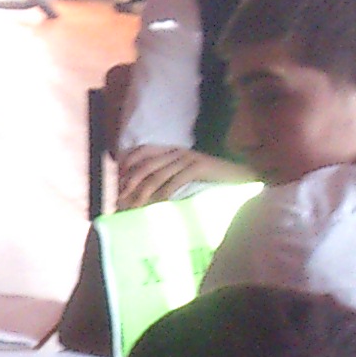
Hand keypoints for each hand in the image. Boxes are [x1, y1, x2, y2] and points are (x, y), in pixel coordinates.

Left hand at [111, 145, 250, 211]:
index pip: (142, 150)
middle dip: (130, 183)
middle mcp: (176, 151)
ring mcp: (187, 158)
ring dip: (143, 192)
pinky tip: (157, 204)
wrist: (238, 175)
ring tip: (135, 206)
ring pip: (158, 174)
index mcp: (171, 150)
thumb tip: (142, 192)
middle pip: (146, 165)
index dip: (127, 163)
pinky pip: (176, 180)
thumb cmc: (208, 179)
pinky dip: (164, 193)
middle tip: (121, 200)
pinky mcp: (198, 167)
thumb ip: (165, 177)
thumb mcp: (183, 173)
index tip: (117, 181)